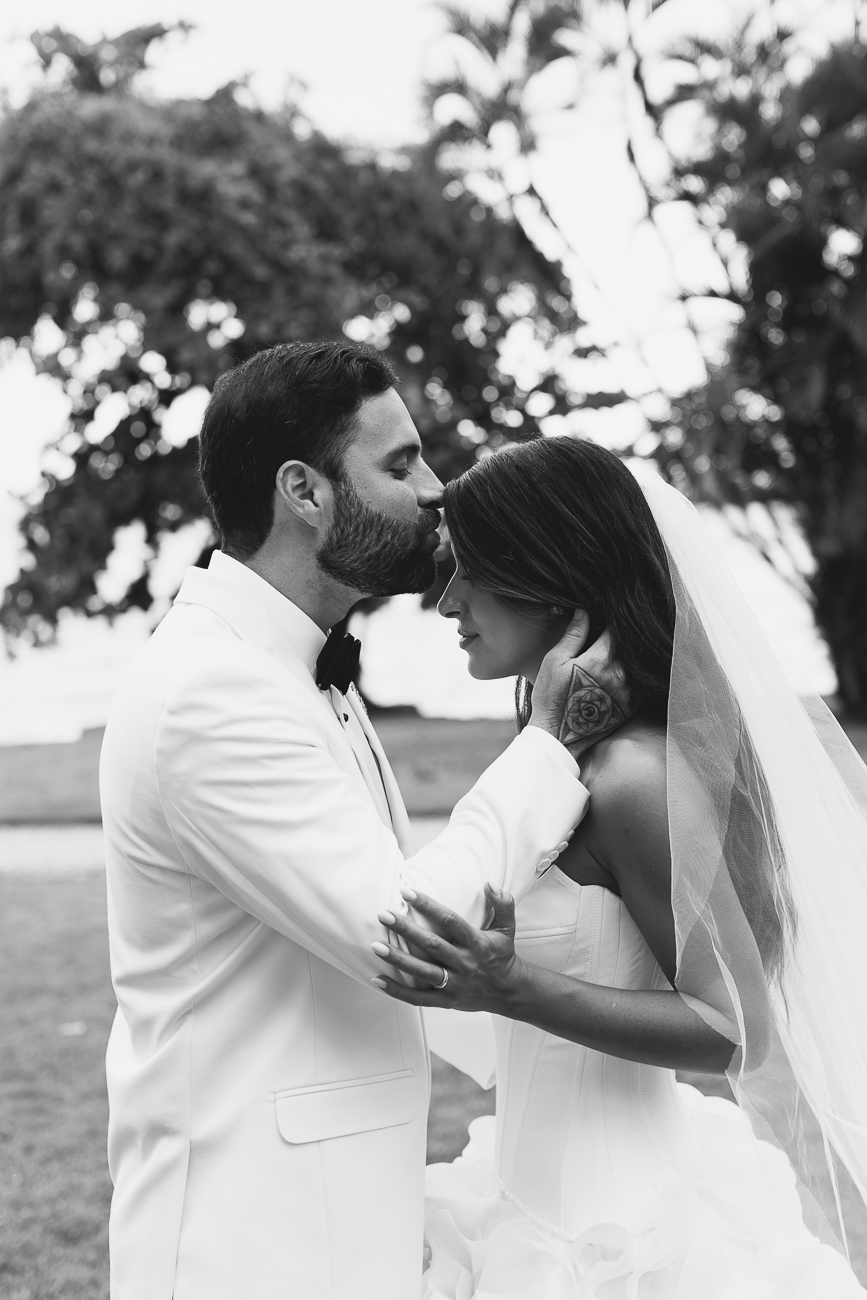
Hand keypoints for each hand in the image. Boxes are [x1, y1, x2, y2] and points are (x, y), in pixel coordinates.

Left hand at [370, 884, 524, 1012]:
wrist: (509, 992)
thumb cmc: (502, 955)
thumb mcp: (507, 928)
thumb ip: (503, 904)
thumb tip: (489, 883)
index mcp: (477, 943)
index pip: (450, 921)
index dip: (428, 906)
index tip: (407, 892)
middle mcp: (464, 963)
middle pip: (431, 945)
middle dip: (406, 930)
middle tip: (383, 914)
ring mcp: (454, 984)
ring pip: (422, 972)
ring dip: (397, 959)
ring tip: (375, 946)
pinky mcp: (446, 1000)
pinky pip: (418, 998)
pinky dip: (397, 991)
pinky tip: (378, 979)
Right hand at [529, 613, 630, 759]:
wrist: (558, 737)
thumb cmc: (551, 698)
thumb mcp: (555, 661)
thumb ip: (573, 635)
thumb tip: (584, 610)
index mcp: (600, 661)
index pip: (615, 630)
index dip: (609, 622)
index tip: (602, 622)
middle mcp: (620, 676)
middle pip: (629, 646)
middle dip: (619, 640)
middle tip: (604, 641)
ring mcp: (629, 693)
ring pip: (636, 664)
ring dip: (626, 658)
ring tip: (607, 660)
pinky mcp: (631, 707)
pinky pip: (639, 684)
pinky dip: (630, 676)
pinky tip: (613, 677)